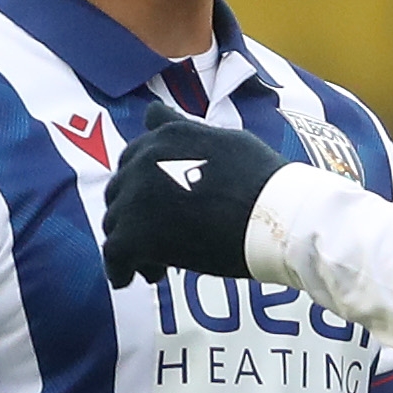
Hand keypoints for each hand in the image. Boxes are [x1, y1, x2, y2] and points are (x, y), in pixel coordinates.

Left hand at [102, 116, 294, 287]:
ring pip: (115, 223)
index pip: (135, 157)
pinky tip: (135, 278)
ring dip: (133, 241)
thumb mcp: (224, 139)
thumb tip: (155, 114)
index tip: (161, 204)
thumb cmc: (264, 181)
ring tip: (158, 262)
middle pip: (121, 190)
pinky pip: (114, 255)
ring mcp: (136, 197)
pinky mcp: (135, 235)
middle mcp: (144, 159)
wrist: (278, 214)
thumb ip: (184, 131)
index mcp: (167, 135)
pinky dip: (121, 269)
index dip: (146, 184)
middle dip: (137, 214)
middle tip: (164, 237)